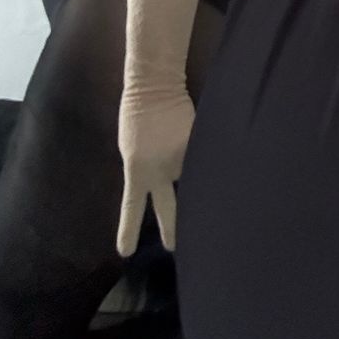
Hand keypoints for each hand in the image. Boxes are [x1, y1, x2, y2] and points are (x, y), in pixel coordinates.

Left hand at [116, 87, 194, 256]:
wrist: (154, 86)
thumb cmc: (136, 117)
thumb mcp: (132, 152)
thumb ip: (145, 171)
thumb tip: (161, 187)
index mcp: (137, 170)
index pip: (132, 207)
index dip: (129, 231)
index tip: (125, 253)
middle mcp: (160, 169)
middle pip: (168, 207)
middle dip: (172, 229)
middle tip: (173, 248)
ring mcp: (181, 156)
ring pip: (191, 178)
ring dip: (194, 180)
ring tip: (196, 178)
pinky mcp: (197, 142)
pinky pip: (202, 160)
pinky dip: (205, 161)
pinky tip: (213, 159)